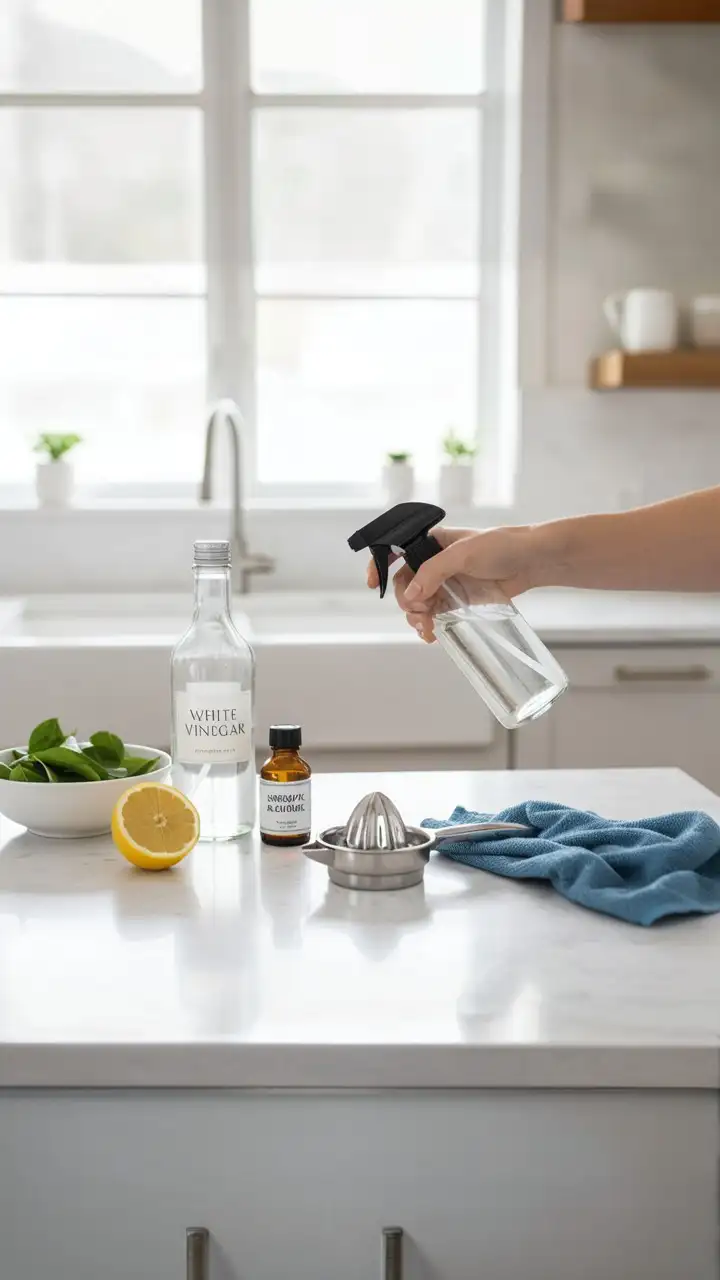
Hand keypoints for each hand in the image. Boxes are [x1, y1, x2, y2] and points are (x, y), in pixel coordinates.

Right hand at [367, 525, 541, 641]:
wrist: (533, 561)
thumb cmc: (501, 547)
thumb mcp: (463, 555)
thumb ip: (433, 573)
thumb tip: (411, 596)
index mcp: (431, 543)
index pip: (396, 552)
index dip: (380, 566)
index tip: (373, 584)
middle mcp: (434, 562)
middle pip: (406, 586)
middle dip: (407, 603)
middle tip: (420, 616)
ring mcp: (446, 582)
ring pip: (419, 603)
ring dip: (417, 618)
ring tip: (427, 630)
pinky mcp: (459, 600)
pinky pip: (436, 614)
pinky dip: (431, 625)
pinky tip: (433, 634)